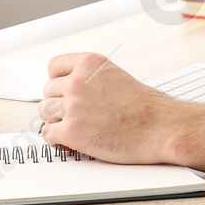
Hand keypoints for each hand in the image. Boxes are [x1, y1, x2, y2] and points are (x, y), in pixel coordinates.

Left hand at [39, 52, 181, 163]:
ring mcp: (72, 106)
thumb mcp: (115, 77)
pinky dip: (57, 140)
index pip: (54, 66)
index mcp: (89, 63)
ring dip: (56, 121)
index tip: (63, 91)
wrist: (159, 127)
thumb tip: (68, 92)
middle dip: (59, 104)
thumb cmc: (144, 107)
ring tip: (73, 128)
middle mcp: (77, 81)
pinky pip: (48, 134)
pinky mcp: (71, 131)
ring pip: (45, 112)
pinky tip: (71, 141)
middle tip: (74, 115)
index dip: (58, 82)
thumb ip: (90, 79)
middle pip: (48, 92)